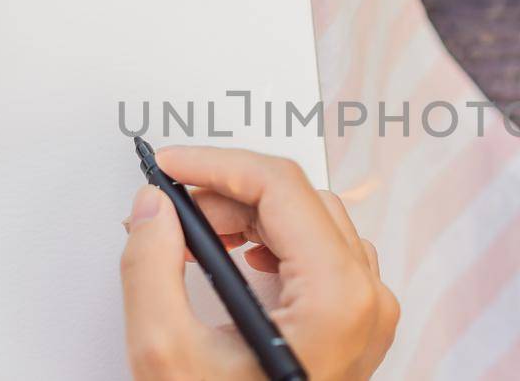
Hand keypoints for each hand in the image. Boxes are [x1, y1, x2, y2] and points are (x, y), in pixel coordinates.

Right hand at [120, 147, 399, 380]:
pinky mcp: (355, 325)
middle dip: (228, 191)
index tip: (171, 166)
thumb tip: (152, 209)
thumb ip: (151, 267)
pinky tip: (236, 258)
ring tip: (195, 235)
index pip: (283, 187)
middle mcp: (367, 300)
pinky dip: (273, 243)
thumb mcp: (166, 356)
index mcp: (337, 299)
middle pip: (300, 199)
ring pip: (313, 221)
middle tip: (170, 205)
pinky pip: (321, 254)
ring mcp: (368, 314)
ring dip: (250, 216)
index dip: (218, 164)